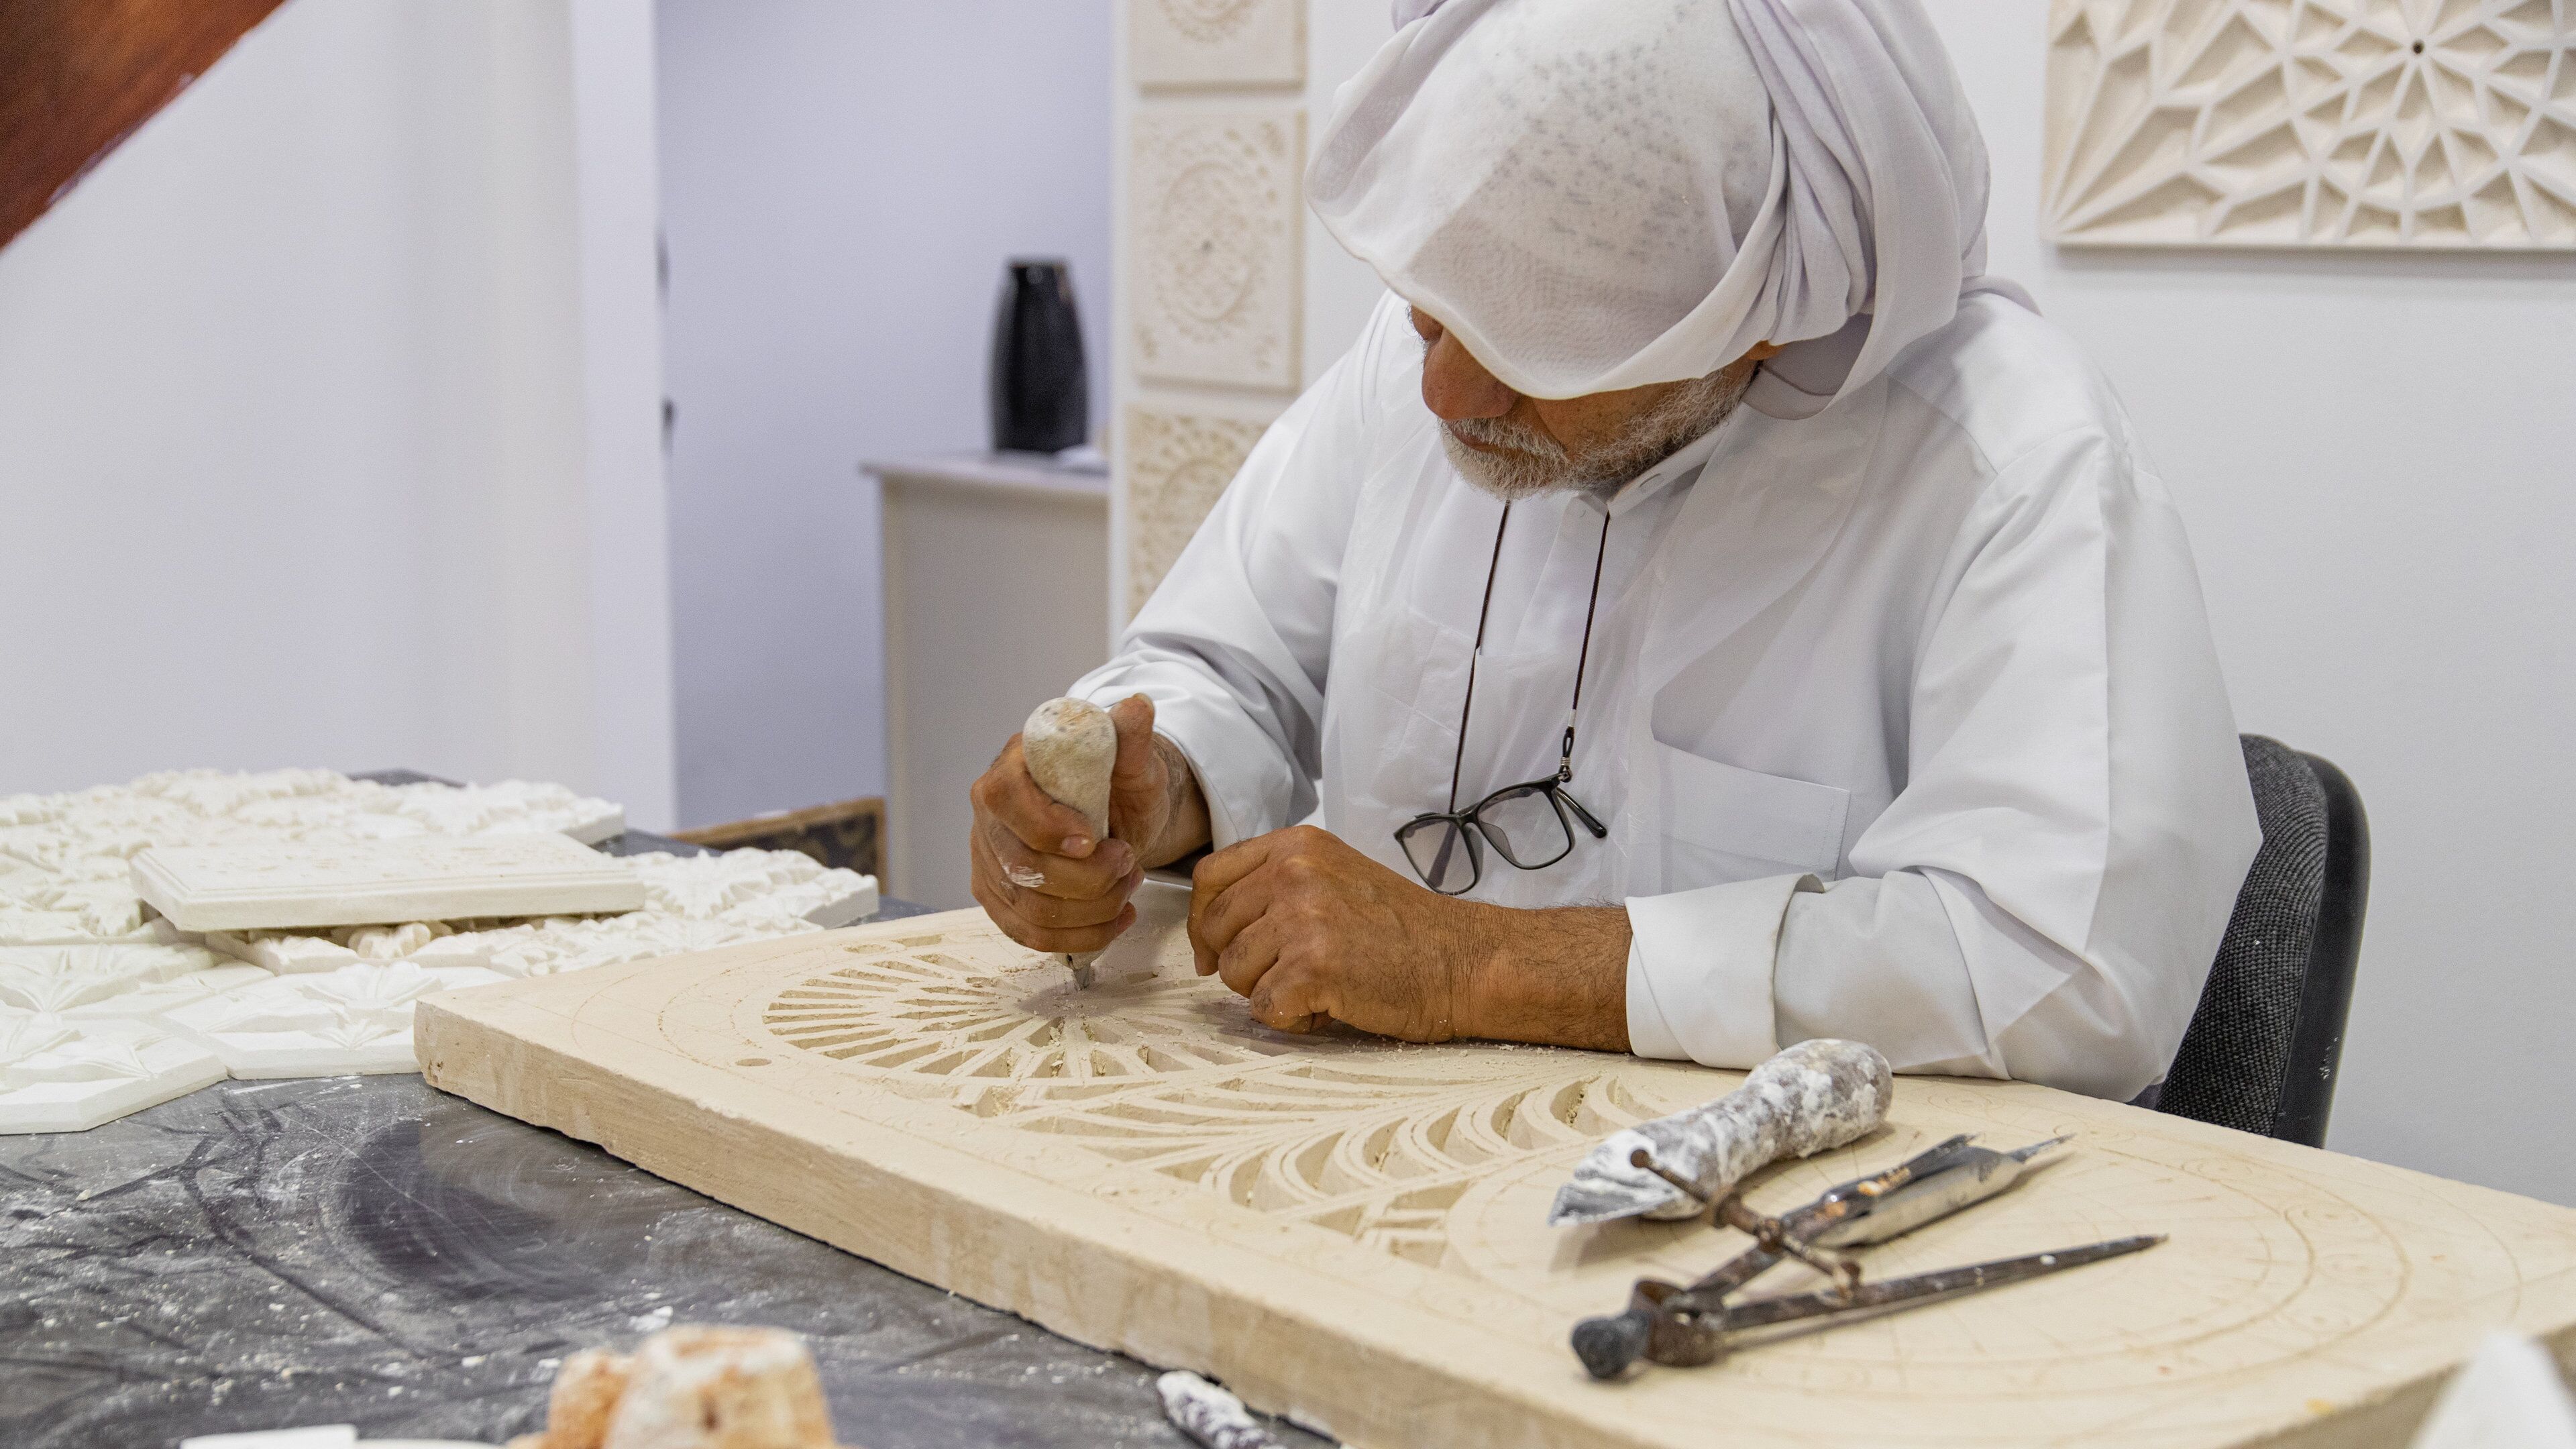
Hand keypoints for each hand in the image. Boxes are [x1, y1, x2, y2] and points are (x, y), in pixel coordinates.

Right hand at [969, 694, 1207, 953]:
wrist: (1116, 814)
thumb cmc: (1119, 783)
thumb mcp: (1133, 760)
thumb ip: (1131, 737)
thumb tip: (1137, 705)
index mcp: (1012, 768)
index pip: (1005, 799)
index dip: (1046, 827)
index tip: (1092, 841)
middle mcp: (989, 814)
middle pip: (1021, 866)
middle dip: (1088, 878)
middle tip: (1129, 862)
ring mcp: (989, 859)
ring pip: (1029, 908)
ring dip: (1092, 908)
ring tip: (1127, 886)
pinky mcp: (999, 896)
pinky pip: (1029, 934)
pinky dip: (1080, 936)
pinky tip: (1114, 918)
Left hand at [1187, 826, 1491, 1038]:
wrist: (1464, 962)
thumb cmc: (1404, 931)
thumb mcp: (1336, 877)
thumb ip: (1278, 885)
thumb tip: (1213, 932)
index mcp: (1296, 846)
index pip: (1210, 877)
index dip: (1202, 922)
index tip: (1212, 950)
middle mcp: (1294, 873)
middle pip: (1216, 929)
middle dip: (1240, 963)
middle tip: (1288, 974)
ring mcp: (1302, 918)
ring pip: (1234, 972)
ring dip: (1269, 992)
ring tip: (1321, 985)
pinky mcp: (1312, 966)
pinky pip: (1264, 1008)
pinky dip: (1293, 1019)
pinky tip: (1330, 1005)